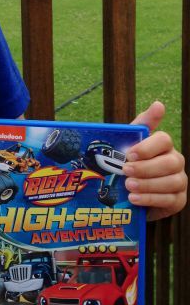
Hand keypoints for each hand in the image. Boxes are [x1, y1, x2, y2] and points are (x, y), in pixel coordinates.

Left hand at [123, 101, 186, 221]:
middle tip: (125, 171)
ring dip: (148, 184)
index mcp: (163, 146)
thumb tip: (159, 105)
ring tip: (129, 186)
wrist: (128, 194)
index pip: (164, 140)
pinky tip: (134, 199)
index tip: (129, 154)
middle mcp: (175, 161)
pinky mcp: (178, 200)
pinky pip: (169, 199)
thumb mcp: (129, 144)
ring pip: (172, 182)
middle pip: (170, 162)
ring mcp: (179, 181)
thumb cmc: (130, 164)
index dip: (148, 147)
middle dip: (146, 168)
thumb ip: (141, 125)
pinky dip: (150, 199)